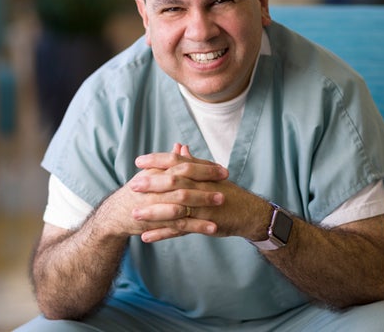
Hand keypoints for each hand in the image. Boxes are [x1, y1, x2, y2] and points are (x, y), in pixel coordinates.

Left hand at [134, 144, 271, 241]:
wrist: (250, 213)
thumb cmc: (229, 192)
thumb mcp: (212, 175)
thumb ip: (193, 162)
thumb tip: (180, 148)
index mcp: (202, 173)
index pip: (177, 162)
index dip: (157, 160)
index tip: (138, 161)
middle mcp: (202, 187)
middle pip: (174, 182)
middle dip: (152, 184)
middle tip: (133, 185)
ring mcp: (204, 206)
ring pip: (175, 207)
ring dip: (153, 211)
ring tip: (134, 213)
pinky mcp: (205, 223)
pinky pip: (181, 229)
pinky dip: (163, 233)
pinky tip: (146, 236)